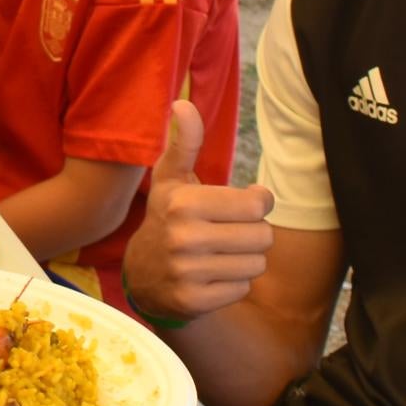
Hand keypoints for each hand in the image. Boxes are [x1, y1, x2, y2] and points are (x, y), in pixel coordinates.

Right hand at [121, 102, 275, 321]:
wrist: (142, 275)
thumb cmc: (167, 216)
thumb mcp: (171, 178)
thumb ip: (185, 143)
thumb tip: (182, 104)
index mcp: (184, 203)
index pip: (257, 206)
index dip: (256, 204)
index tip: (240, 205)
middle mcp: (184, 238)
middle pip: (263, 237)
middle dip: (252, 234)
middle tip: (228, 232)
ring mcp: (187, 273)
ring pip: (256, 265)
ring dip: (245, 259)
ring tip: (220, 254)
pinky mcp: (193, 301)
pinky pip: (242, 289)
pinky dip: (233, 284)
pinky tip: (211, 275)